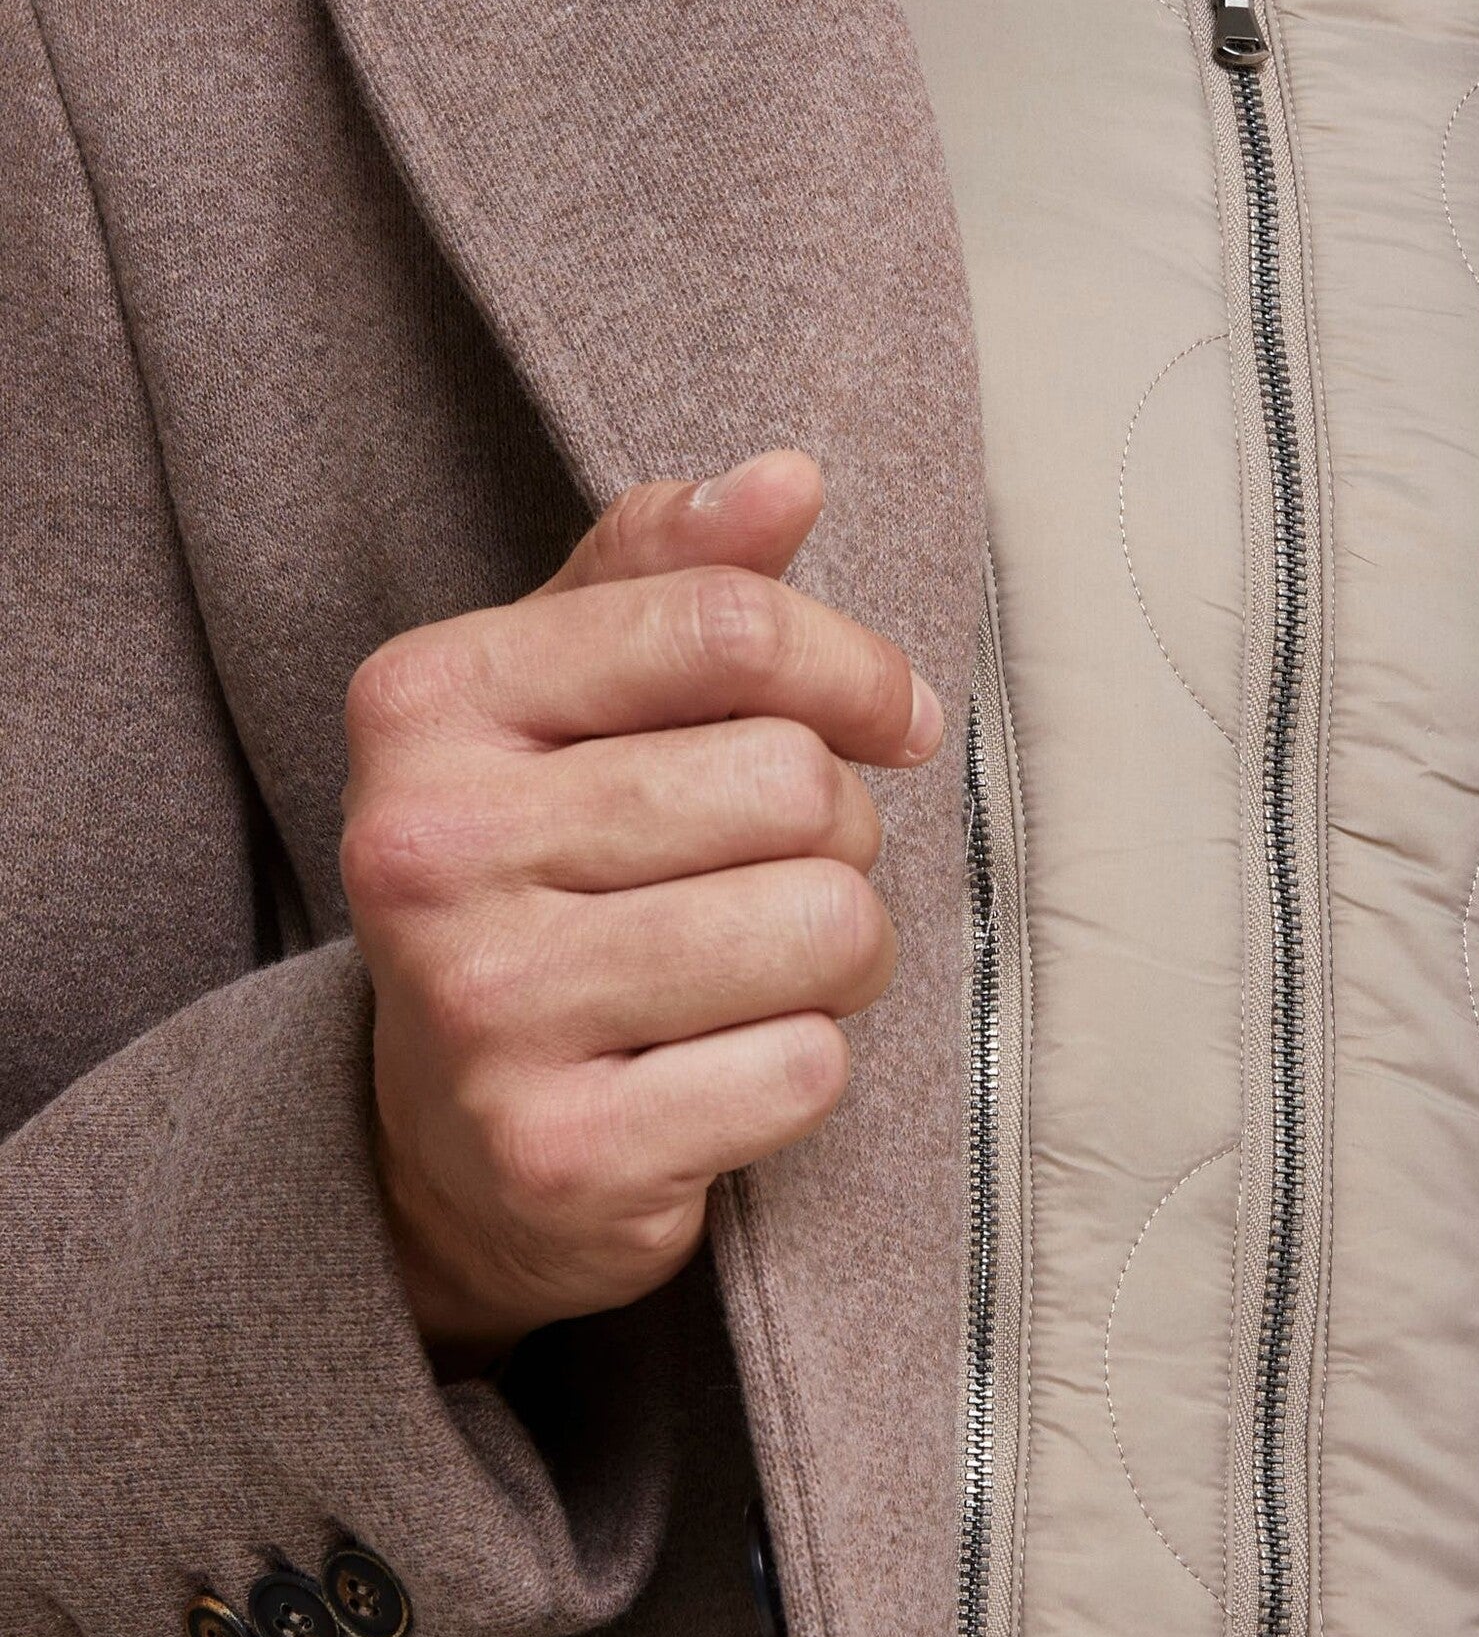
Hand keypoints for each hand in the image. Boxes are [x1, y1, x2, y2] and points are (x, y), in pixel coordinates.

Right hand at [342, 450, 941, 1359]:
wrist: (448, 1147)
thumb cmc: (541, 880)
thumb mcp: (565, 702)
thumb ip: (666, 577)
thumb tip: (787, 480)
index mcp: (426, 703)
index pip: (723, 626)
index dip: (853, 668)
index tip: (892, 716)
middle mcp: (428, 851)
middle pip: (791, 782)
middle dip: (838, 830)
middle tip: (783, 871)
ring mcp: (484, 1014)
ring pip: (823, 924)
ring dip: (843, 952)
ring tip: (765, 968)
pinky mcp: (563, 1157)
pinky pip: (807, 1069)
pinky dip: (806, 1068)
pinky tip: (723, 1068)